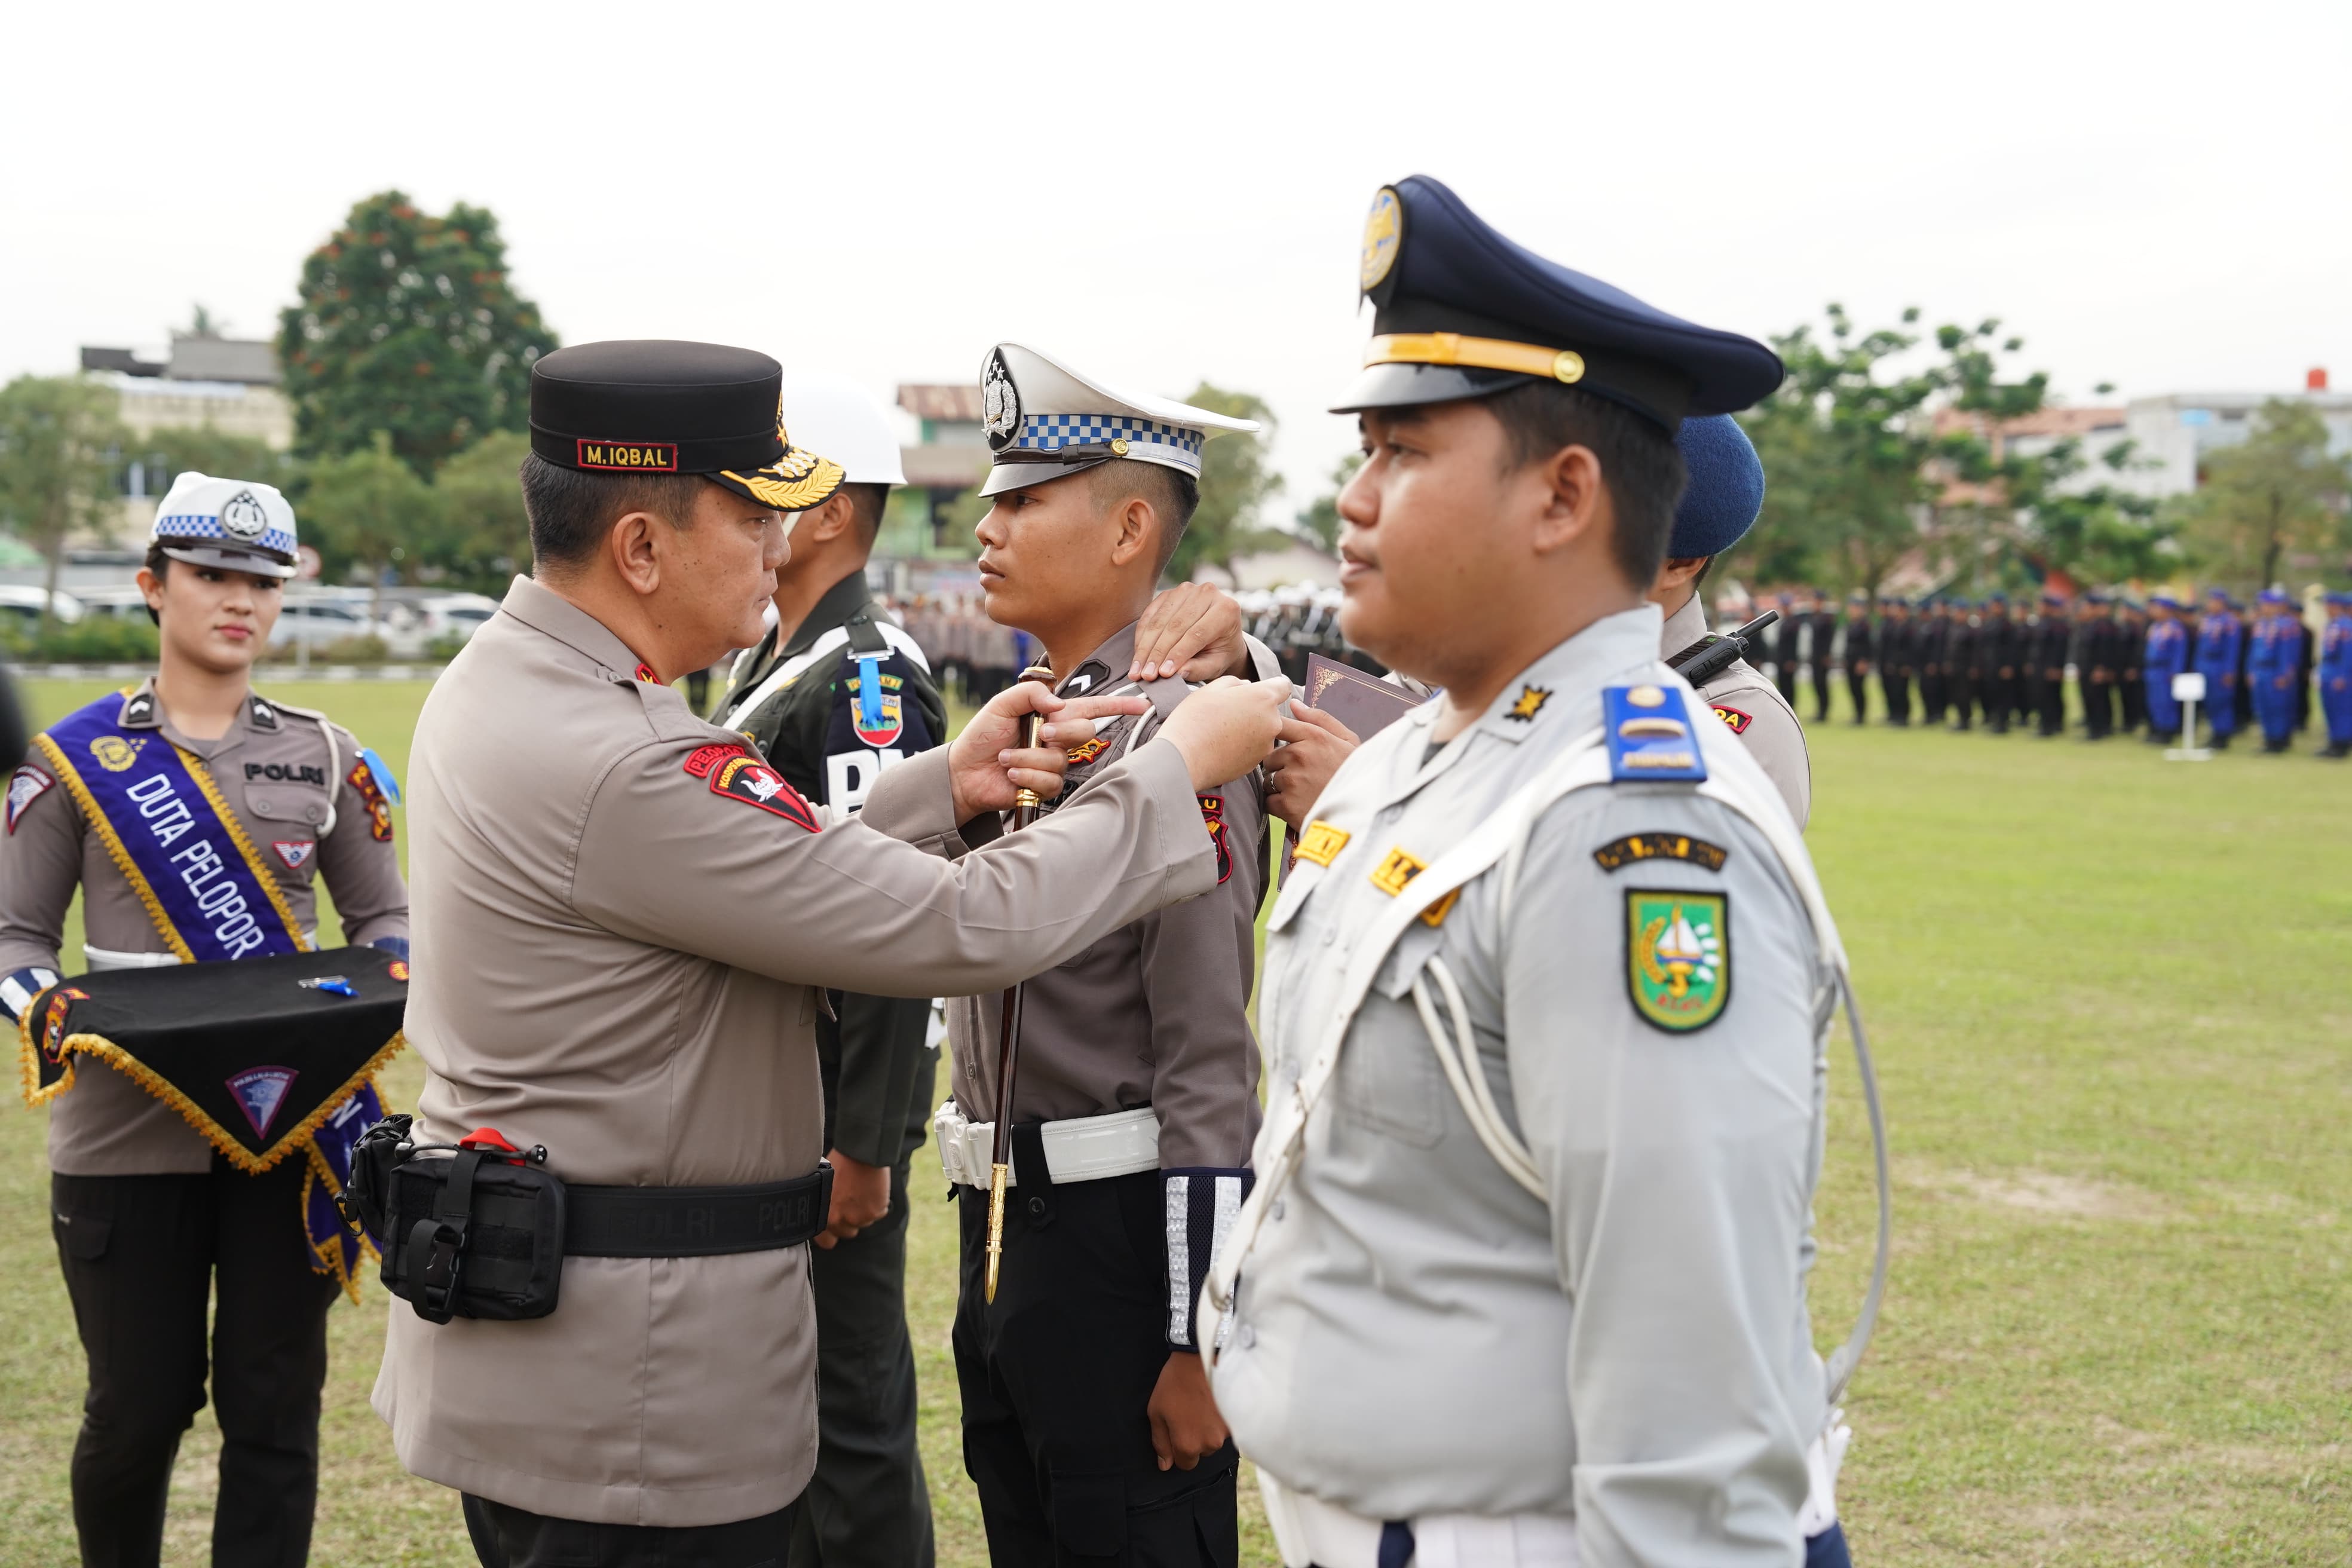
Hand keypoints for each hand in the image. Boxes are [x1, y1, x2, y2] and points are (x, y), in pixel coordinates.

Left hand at [812, 1149, 890, 1249]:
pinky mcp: (876, 1212)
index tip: (835, 1223)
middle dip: (849, 1221)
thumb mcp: (822, 1186)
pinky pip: (878, 1213)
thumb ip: (823, 1206)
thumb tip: (825, 1215)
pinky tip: (872, 1188)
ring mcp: (859, 1218)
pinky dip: (878, 1204)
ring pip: (863, 1223)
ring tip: (862, 1190)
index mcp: (822, 1215)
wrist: (861, 1151)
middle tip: (851, 1202)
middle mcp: (839, 1220)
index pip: (826, 1241)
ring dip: (864, 1211)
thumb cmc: (839, 1163)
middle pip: (847, 1233)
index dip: (831, 1233)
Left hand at [947, 686, 1148, 820]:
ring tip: (1007, 756)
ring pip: (1061, 759)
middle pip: (1084, 732)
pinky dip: (1026, 775)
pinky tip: (1011, 773)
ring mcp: (1054, 764)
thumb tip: (1058, 703)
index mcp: (1053, 715)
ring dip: (1029, 757)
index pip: (1093, 708)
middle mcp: (1058, 739)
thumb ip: (1031, 693)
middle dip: (1063, 731)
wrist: (964, 771)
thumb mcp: (1002, 704)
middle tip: (1041, 732)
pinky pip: (1050, 781)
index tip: (1143, 703)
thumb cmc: (983, 735)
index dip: (1120, 705)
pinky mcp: (1046, 787)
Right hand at [1131, 583, 1250, 683]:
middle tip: (1146, 675)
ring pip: (1159, 620)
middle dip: (1158, 653)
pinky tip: (1137, 655)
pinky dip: (1141, 636)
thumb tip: (1177, 673)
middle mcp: (1207, 593)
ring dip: (1145, 647)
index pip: (1197, 634)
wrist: (1219, 632)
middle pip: (1175, 626)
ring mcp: (1186, 590)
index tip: (1163, 674)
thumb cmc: (1219, 651)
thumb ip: (1200, 669)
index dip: (1177, 654)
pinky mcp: (1168, 593)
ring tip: (1138, 670)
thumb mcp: (1216, 664)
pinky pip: (1149, 615)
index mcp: (1226, 610)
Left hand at [1147, 1352, 1228, 1470]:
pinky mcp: (1237, 1419)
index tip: (1178, 1431)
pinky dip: (1220, 1419)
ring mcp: (1225, 1432)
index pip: (1185, 1464)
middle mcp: (1210, 1444)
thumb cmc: (1175, 1384)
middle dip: (1196, 1439)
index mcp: (1187, 1444)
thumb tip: (1165, 1465)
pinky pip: (1227, 1428)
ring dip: (1209, 1429)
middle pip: (1202, 1452)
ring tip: (1202, 1406)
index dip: (1179, 1449)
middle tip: (1189, 1415)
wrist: (1199, 1358)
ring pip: (1215, 1440)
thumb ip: (1160, 1442)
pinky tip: (1212, 1403)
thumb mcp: (1156, 1412)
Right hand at [1154, 676, 1291, 791]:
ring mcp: (1266, 745)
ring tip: (1223, 732)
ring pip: (1263, 731)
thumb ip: (1236, 683)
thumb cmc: (1194, 719)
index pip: (1283, 686)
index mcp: (1263, 697)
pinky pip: (1254, 749)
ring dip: (1250, 729)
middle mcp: (1272, 721)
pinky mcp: (1256, 763)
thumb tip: (1247, 687)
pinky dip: (1244, 746)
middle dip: (1256, 709)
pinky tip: (1223, 746)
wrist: (1183, 758)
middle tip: (1229, 713)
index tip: (1257, 691)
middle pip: (1271, 711)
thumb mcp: (1212, 688)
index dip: (1271, 686)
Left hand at [1263, 703, 1358, 831]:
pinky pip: (1269, 801)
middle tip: (1303, 777)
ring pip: (1269, 780)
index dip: (1278, 736)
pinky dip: (1280, 806)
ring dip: (1280, 787)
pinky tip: (1299, 806)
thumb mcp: (1347, 741)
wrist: (1363, 812)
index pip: (1280, 725)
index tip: (1286, 747)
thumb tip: (1295, 704)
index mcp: (1314, 736)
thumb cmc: (1355, 775)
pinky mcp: (1286, 804)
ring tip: (1304, 793)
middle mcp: (1299, 755)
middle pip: (1270, 757)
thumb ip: (1320, 719)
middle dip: (1281, 767)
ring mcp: (1291, 780)